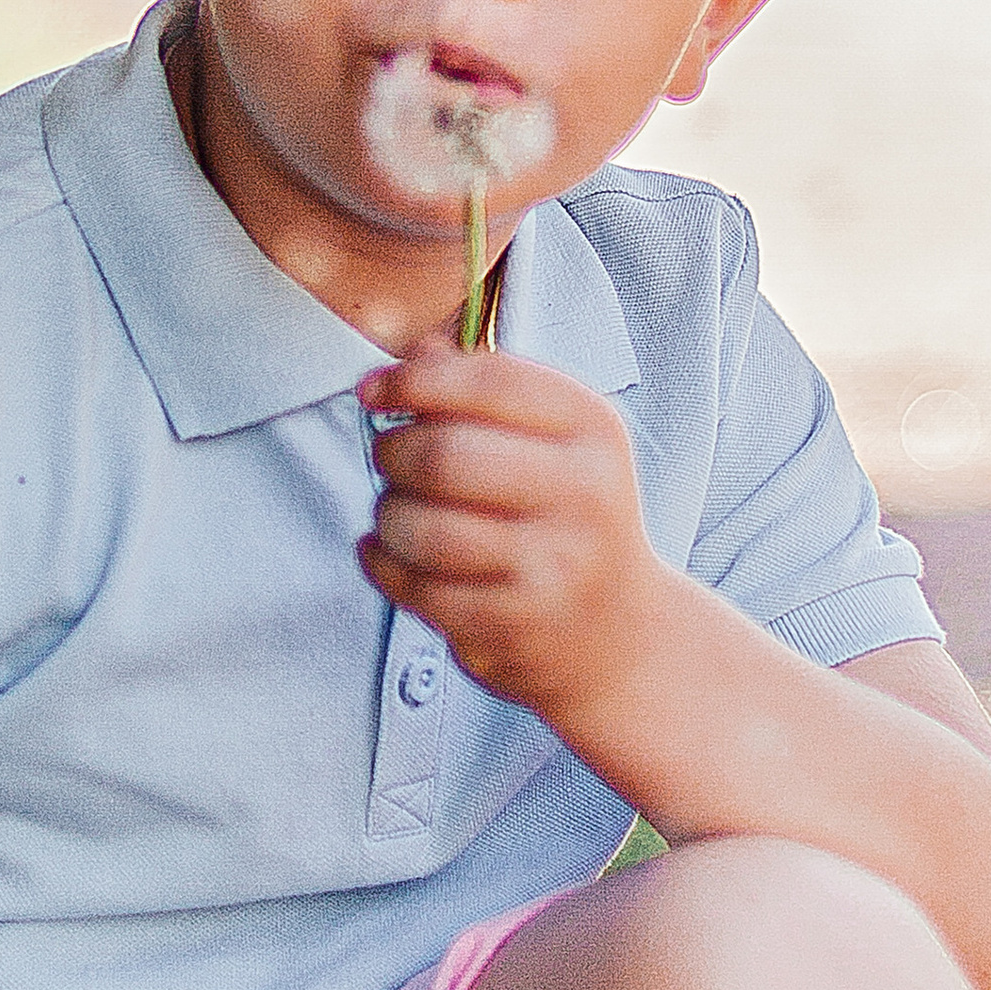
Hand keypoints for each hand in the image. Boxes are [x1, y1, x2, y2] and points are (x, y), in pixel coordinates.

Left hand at [359, 340, 659, 748]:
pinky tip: (389, 553)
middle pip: (443, 456)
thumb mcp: (553, 442)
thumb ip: (485, 388)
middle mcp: (584, 493)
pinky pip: (414, 586)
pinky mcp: (514, 625)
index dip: (412, 381)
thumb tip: (415, 353)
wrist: (618, 636)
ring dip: (387, 514)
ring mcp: (553, 565)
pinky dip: (382, 563)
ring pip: (421, 527)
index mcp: (592, 429)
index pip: (487, 381)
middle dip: (392, 452)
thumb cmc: (567, 519)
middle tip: (388, 459)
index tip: (372, 390)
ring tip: (395, 512)